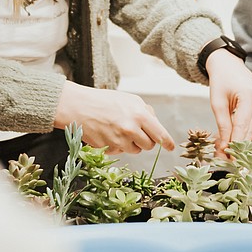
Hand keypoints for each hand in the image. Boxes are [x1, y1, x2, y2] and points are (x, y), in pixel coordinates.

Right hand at [54, 82, 174, 153]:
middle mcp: (131, 129)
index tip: (171, 147)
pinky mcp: (109, 149)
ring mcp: (120, 141)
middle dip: (146, 140)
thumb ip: (145, 112)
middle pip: (149, 145)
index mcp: (140, 115)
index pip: (160, 134)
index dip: (168, 143)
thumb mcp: (130, 99)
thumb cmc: (105, 101)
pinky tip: (109, 134)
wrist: (80, 107)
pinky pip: (121, 152)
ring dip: (132, 144)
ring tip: (121, 130)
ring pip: (136, 150)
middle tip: (137, 131)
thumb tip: (155, 124)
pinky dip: (118, 146)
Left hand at [204, 48, 251, 158]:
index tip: (228, 157)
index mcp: (249, 95)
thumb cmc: (221, 81)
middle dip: (244, 148)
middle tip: (236, 163)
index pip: (242, 126)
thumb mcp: (217, 102)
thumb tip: (224, 148)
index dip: (235, 143)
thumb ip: (222, 125)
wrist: (228, 64)